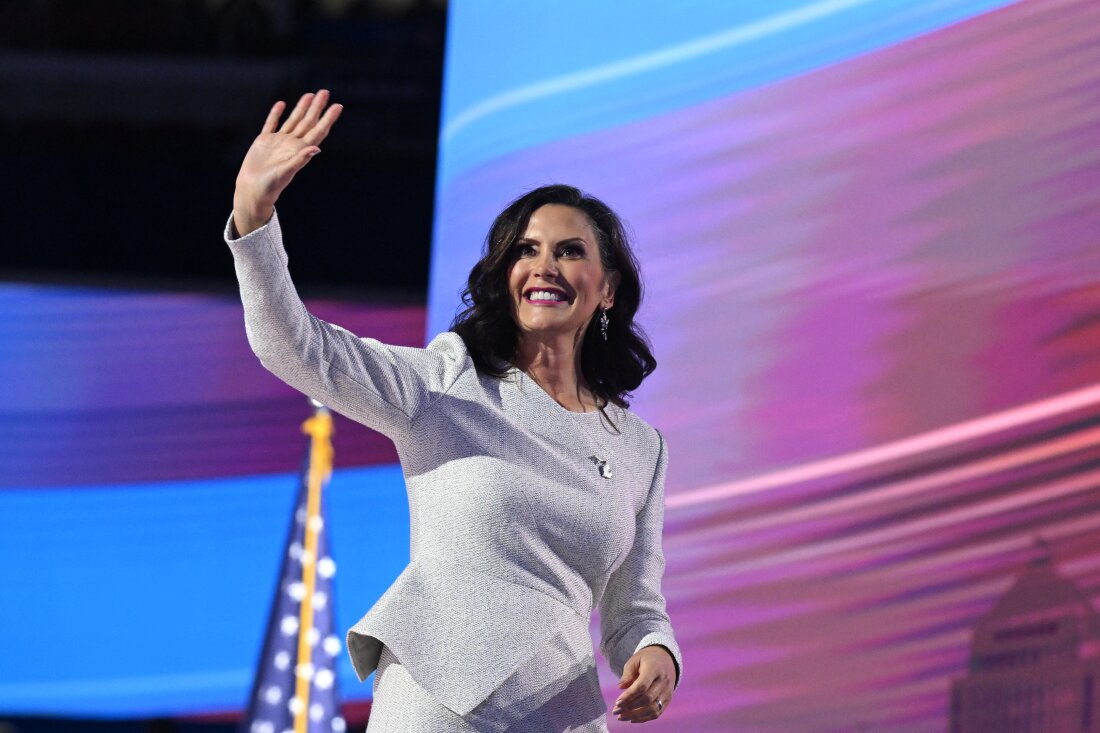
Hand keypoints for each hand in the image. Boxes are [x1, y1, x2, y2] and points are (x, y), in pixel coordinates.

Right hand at [232, 89, 342, 235]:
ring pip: (293, 120)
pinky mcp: (264, 141)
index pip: (318, 131)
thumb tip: (316, 149)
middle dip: (317, 107)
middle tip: (325, 92)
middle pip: (308, 122)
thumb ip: (300, 159)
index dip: (328, 118)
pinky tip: (282, 104)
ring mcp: (279, 142)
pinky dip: (276, 114)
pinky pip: (271, 124)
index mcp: (300, 151)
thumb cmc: (271, 185)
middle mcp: (292, 144)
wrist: (253, 190)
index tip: (338, 106)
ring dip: (301, 107)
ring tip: (310, 94)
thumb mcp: (287, 172)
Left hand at [611, 646, 674, 722]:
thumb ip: (628, 673)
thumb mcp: (635, 660)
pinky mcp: (668, 699)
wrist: (666, 657)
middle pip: (647, 699)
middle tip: (616, 711)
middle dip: (630, 707)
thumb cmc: (647, 658)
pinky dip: (645, 718)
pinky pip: (657, 712)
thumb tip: (620, 687)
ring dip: (636, 715)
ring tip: (622, 717)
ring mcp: (667, 691)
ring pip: (653, 708)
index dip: (629, 696)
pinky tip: (632, 719)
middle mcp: (663, 681)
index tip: (617, 703)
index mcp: (654, 668)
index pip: (642, 686)